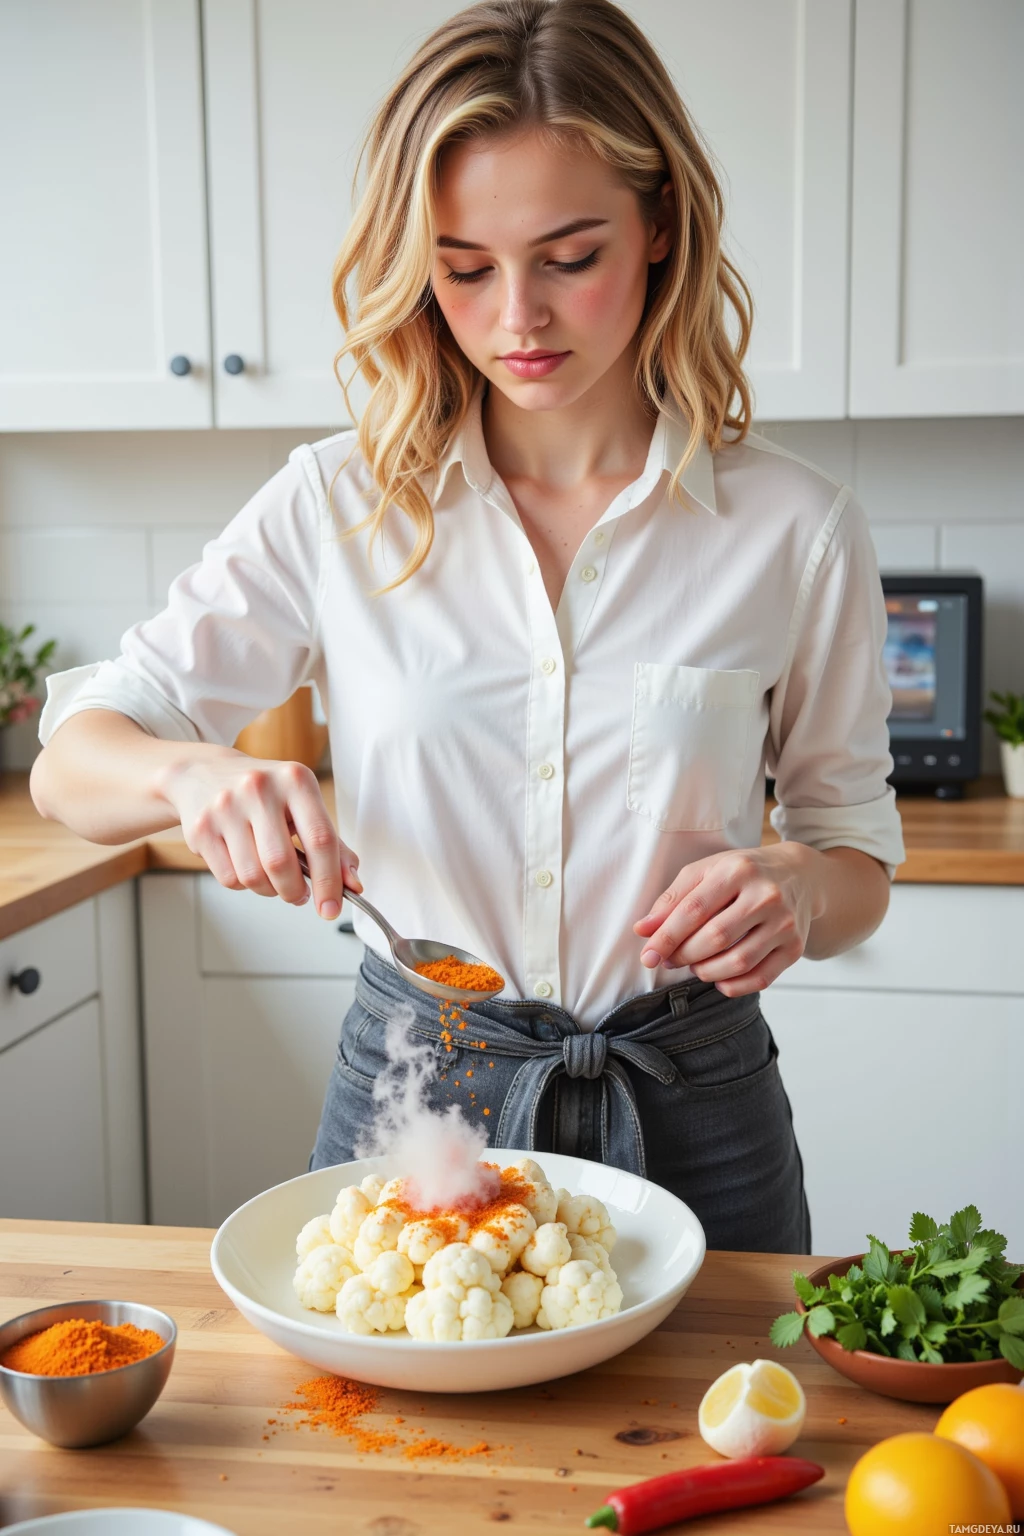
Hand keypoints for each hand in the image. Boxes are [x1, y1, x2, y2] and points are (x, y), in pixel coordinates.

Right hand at [159, 750, 361, 917]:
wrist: (205, 773)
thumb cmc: (265, 794)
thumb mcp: (303, 805)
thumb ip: (333, 845)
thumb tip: (353, 885)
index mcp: (295, 780)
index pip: (320, 838)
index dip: (329, 880)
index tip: (331, 907)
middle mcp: (259, 788)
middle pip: (281, 863)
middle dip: (294, 891)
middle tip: (298, 894)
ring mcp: (225, 806)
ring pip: (252, 876)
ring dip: (268, 890)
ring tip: (272, 877)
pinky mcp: (201, 827)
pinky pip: (229, 878)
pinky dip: (243, 884)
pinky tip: (246, 864)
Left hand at [632, 843, 824, 997]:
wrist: (799, 875)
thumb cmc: (743, 873)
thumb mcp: (706, 871)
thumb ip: (672, 899)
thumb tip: (642, 931)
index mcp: (738, 871)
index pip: (694, 910)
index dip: (666, 937)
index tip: (648, 955)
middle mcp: (765, 896)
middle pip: (715, 938)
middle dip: (684, 956)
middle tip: (670, 960)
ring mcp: (785, 923)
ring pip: (738, 962)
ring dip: (706, 972)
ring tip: (695, 966)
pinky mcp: (795, 947)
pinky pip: (760, 979)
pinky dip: (733, 987)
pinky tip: (718, 978)